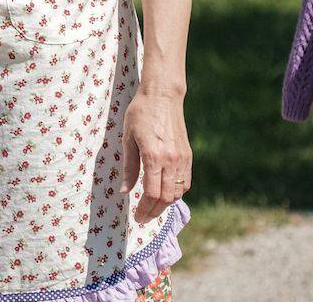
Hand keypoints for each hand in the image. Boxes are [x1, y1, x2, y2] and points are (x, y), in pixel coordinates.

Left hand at [123, 93, 191, 221]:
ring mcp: (182, 158)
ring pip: (177, 193)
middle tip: (143, 218)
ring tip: (152, 207)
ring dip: (165, 204)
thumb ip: (128, 167)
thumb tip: (125, 192)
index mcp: (153, 156)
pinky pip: (186, 182)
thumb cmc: (140, 113)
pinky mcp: (188, 155)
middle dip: (153, 212)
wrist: (163, 95)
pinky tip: (165, 194)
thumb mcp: (128, 138)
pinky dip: (176, 193)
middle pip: (165, 198)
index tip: (137, 217)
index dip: (144, 209)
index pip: (151, 194)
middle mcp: (171, 160)